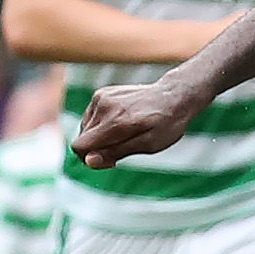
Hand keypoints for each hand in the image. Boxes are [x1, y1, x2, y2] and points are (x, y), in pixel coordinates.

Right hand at [73, 79, 200, 168]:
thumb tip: (88, 160)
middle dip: (97, 148)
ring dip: (99, 136)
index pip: (80, 146)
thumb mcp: (148, 145)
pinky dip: (101, 124)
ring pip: (85, 128)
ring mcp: (101, 97)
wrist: (174, 96)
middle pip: (82, 138)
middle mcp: (104, 106)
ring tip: (125, 134)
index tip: (112, 160)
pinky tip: (121, 123)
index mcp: (115, 121)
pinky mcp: (101, 93)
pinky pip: (91, 116)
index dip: (91, 159)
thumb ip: (116, 152)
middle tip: (124, 147)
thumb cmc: (166, 124)